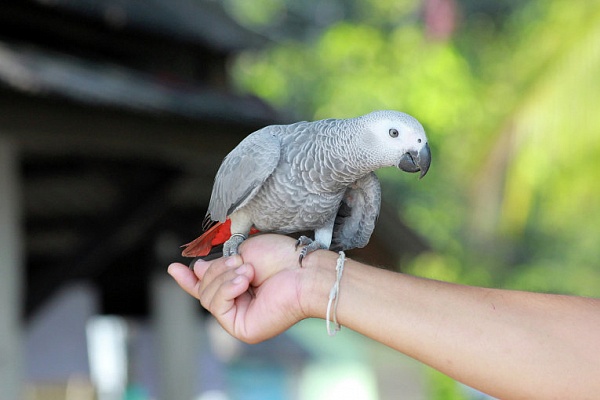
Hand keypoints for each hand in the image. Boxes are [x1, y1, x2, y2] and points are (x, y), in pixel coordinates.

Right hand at [168, 234, 308, 342]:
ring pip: (208, 298)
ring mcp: (242, 318)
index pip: (209, 287)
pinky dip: (227, 289)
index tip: (173, 268)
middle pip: (205, 290)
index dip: (189, 279)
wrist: (304, 270)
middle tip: (240, 261)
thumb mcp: (243, 253)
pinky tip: (244, 281)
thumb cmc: (282, 258)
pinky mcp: (243, 329)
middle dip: (217, 270)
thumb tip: (197, 270)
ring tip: (248, 271)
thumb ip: (218, 265)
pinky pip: (217, 307)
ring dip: (224, 278)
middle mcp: (241, 305)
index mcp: (242, 287)